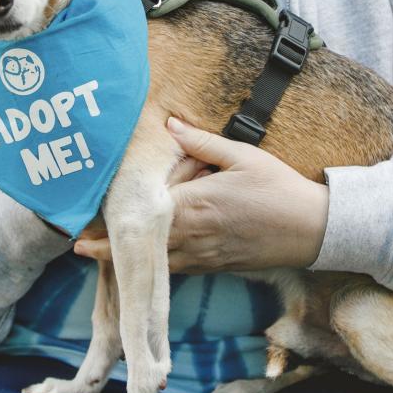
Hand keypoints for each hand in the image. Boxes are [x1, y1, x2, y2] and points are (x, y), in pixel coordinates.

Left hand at [74, 117, 328, 272]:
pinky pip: (179, 269)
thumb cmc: (278, 188)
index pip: (148, 217)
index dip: (116, 224)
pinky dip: (158, 267)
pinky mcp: (216, 267)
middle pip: (145, 247)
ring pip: (159, 263)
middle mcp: (195, 235)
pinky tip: (147, 261)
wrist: (312, 229)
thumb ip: (202, 142)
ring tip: (101, 256)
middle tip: (80, 244)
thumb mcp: (242, 155)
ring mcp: (205, 255)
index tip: (84, 227)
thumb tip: (169, 123)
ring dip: (132, 262)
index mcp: (197, 204)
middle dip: (113, 249)